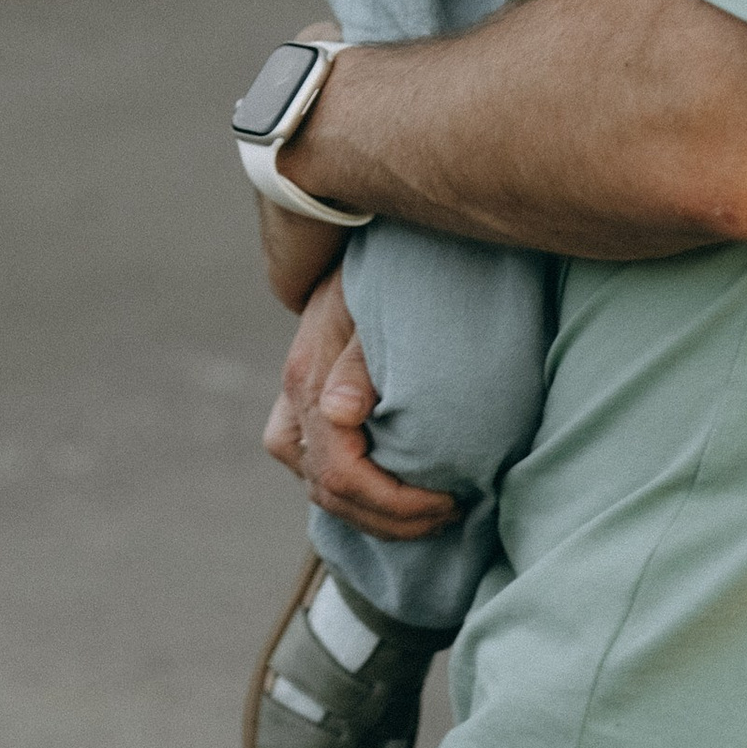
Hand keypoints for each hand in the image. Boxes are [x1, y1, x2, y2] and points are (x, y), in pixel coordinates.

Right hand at [262, 267, 460, 539]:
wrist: (363, 229)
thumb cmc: (390, 269)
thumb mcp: (377, 308)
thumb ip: (360, 361)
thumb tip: (341, 414)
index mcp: (309, 379)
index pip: (339, 471)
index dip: (392, 502)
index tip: (448, 501)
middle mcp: (296, 396)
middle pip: (327, 488)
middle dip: (389, 518)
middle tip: (450, 513)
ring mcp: (300, 401)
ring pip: (316, 484)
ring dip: (372, 513)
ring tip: (429, 515)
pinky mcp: (312, 402)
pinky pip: (318, 465)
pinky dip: (356, 491)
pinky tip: (395, 495)